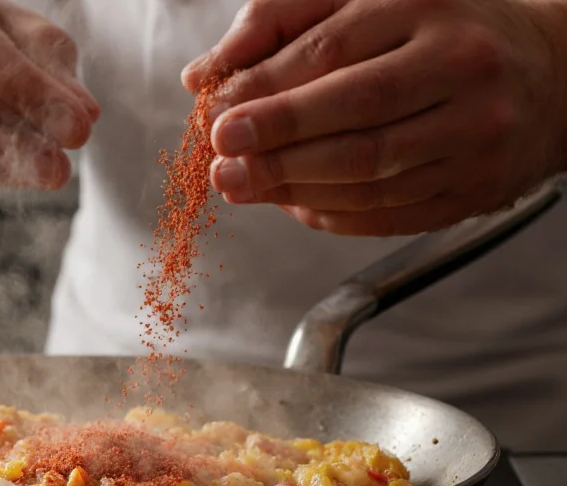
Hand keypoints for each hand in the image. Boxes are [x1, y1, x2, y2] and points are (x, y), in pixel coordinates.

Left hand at [183, 0, 566, 235]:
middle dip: (277, 145)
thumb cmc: (439, 32)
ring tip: (243, 184)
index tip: (219, 116)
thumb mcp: (364, 2)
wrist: (547, 75)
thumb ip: (280, 26)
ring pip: (370, 172)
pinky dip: (332, 212)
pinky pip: (390, 211)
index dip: (268, 91)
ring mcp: (474, 134)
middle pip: (355, 117)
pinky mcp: (473, 187)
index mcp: (427, 8)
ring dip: (293, 186)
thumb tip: (204, 74)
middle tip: (223, 161)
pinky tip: (293, 203)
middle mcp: (460, 69)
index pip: (332, 52)